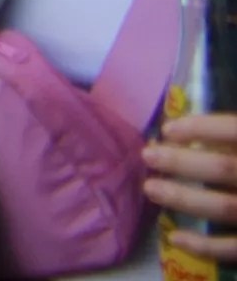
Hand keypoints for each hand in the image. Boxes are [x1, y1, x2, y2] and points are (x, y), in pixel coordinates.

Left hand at [147, 112, 236, 260]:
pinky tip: (175, 237)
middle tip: (148, 156)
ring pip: (226, 207)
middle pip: (225, 168)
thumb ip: (229, 137)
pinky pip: (235, 248)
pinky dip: (206, 246)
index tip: (168, 129)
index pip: (235, 129)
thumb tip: (183, 135)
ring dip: (184, 198)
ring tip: (150, 188)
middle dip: (182, 162)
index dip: (202, 127)